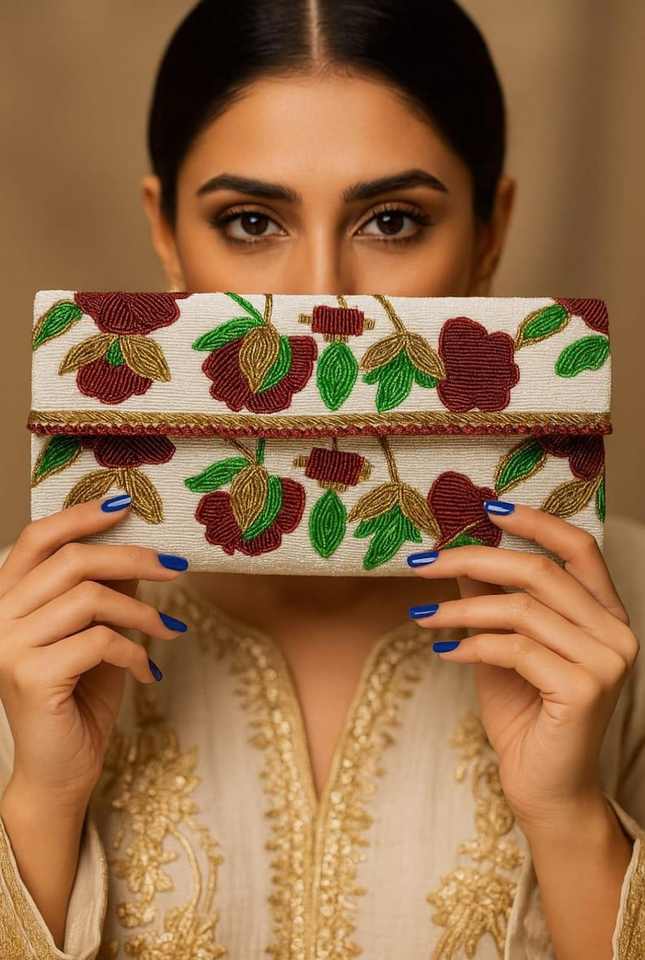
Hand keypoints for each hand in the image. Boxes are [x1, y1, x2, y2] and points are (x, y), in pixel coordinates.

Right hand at [0, 494, 188, 806]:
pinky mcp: (30, 676)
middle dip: (133, 558)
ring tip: (169, 630)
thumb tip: (138, 549)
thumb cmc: (79, 698)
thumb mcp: (96, 634)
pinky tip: (148, 670)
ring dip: (142, 612)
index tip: (125, 504)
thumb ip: (105, 592)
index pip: (36, 538)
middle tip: (176, 567)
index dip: (80, 515)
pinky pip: (98, 641)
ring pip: (90, 598)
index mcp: (9, 599)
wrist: (59, 771)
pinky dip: (133, 651)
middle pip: (72, 561)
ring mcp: (9, 646)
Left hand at [406, 501, 638, 830]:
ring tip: (423, 615)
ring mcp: (606, 661)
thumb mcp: (502, 645)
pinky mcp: (585, 689)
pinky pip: (515, 648)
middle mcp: (616, 632)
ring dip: (461, 607)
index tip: (488, 508)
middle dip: (473, 558)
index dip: (536, 522)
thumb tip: (460, 553)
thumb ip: (490, 599)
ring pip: (523, 608)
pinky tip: (444, 653)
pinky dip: (471, 645)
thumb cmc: (525, 716)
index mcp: (605, 614)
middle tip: (422, 562)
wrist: (544, 789)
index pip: (580, 548)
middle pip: (540, 571)